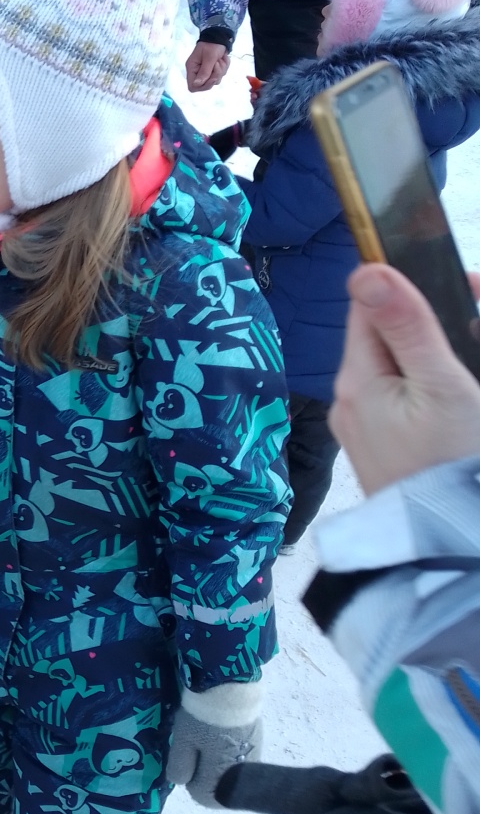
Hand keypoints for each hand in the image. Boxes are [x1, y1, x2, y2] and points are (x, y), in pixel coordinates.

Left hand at [165, 707, 260, 805]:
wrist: (230, 688)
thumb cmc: (202, 718)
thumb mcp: (182, 742)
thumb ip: (180, 767)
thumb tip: (179, 782)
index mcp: (222, 780)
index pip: (203, 795)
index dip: (190, 778)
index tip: (186, 757)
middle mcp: (242, 776)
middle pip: (220, 786)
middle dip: (205, 772)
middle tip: (196, 746)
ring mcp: (254, 760)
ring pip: (230, 772)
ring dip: (218, 762)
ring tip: (208, 737)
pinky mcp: (259, 744)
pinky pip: (240, 758)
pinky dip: (230, 751)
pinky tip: (222, 734)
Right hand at [185, 39, 230, 91]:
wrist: (219, 36)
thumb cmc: (212, 44)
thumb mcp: (209, 56)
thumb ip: (204, 71)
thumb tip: (196, 84)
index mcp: (192, 68)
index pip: (192, 86)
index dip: (202, 86)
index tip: (212, 78)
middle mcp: (197, 72)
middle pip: (205, 85)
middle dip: (215, 76)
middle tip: (218, 64)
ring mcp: (205, 72)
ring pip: (215, 81)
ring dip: (221, 70)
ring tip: (221, 59)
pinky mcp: (213, 70)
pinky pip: (220, 75)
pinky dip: (224, 67)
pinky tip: (223, 58)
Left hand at [328, 263, 479, 492]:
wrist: (445, 542)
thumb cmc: (451, 463)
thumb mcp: (441, 386)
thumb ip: (407, 327)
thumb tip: (367, 271)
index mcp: (355, 380)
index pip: (367, 309)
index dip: (407, 291)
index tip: (452, 287)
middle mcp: (346, 402)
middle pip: (381, 339)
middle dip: (424, 327)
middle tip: (470, 327)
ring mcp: (359, 430)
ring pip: (392, 372)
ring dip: (427, 360)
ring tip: (464, 373)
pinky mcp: (377, 450)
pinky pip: (396, 403)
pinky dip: (423, 393)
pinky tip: (453, 401)